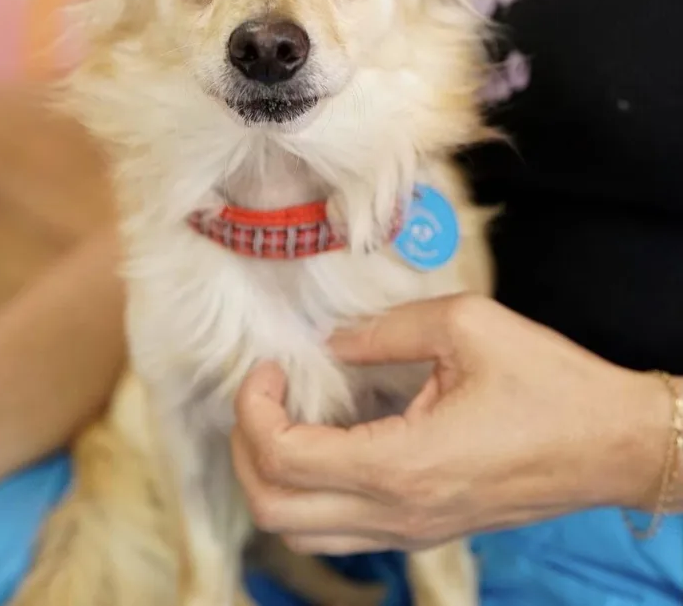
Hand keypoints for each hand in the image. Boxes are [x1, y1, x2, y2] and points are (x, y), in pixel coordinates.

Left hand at [232, 294, 667, 554]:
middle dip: (247, 448)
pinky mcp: (423, 529)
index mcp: (402, 466)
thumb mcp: (466, 326)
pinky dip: (308, 492)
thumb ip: (386, 330)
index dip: (255, 409)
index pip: (284, 458)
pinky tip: (327, 439)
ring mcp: (410, 531)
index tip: (268, 368)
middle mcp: (397, 513)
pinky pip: (338, 530)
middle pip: (274, 511)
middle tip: (264, 394)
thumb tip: (332, 341)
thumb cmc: (549, 385)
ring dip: (272, 476)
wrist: (613, 444)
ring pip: (300, 533)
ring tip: (283, 418)